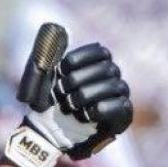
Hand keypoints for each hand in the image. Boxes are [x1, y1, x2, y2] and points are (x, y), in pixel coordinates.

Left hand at [24, 43, 132, 159]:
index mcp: (97, 65)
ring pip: (112, 86)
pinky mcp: (123, 116)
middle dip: (78, 79)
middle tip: (60, 91)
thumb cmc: (49, 104)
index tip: (62, 68)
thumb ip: (51, 55)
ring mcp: (120, 95)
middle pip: (106, 68)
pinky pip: (119, 106)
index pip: (100, 52)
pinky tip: (85, 114)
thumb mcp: (45, 78)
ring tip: (69, 106)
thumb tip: (59, 32)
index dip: (80, 58)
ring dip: (85, 95)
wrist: (49, 134)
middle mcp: (113, 77)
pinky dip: (99, 109)